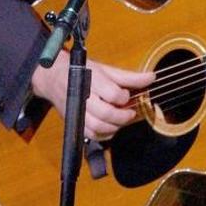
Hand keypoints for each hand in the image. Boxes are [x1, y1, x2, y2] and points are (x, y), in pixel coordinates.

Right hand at [31, 51, 154, 140]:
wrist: (53, 78)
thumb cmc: (81, 71)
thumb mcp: (106, 70)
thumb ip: (129, 77)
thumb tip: (152, 77)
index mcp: (91, 80)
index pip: (112, 94)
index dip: (123, 97)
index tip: (126, 95)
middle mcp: (82, 97)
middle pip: (106, 114)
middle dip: (122, 116)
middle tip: (130, 113)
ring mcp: (77, 112)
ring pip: (98, 127)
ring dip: (115, 126)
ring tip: (121, 119)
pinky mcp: (74, 122)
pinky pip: (92, 135)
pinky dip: (105, 134)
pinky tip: (111, 126)